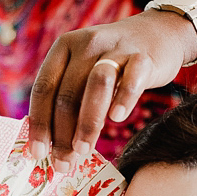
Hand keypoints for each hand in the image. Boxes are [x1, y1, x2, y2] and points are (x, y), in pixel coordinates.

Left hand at [26, 9, 196, 169]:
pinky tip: (117, 119)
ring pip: (96, 85)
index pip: (44, 88)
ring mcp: (116, 49)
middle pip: (68, 93)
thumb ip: (68, 97)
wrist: (158, 32)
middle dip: (62, 134)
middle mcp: (86, 44)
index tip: (38, 153)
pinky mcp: (143, 57)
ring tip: (84, 150)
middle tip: (63, 163)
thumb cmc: (114, 62)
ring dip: (87, 122)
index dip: (39, 123)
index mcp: (63, 48)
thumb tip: (50, 146)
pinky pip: (132, 79)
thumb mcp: (84, 69)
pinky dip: (123, 98)